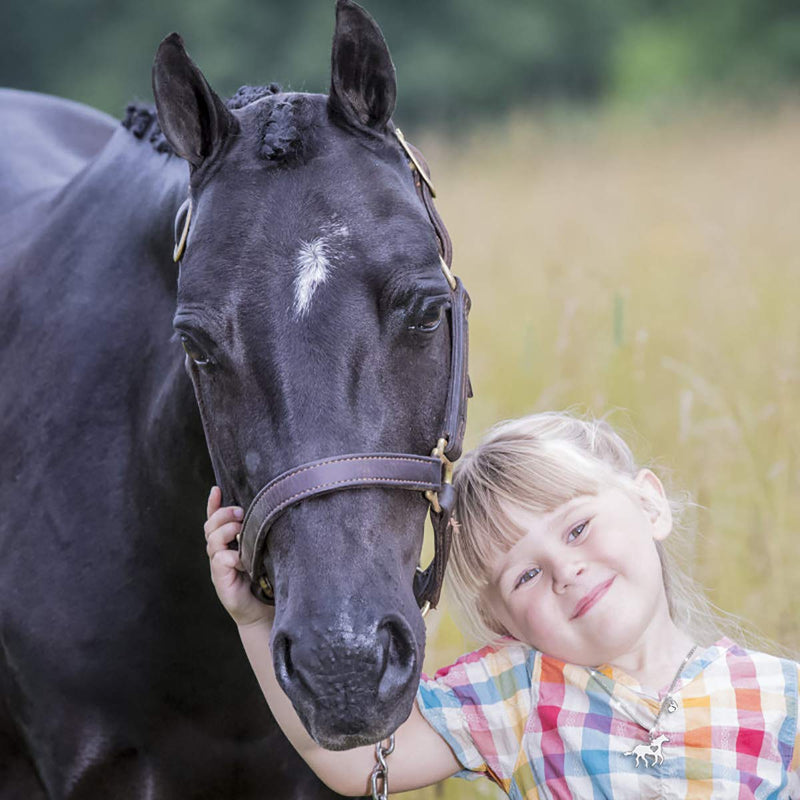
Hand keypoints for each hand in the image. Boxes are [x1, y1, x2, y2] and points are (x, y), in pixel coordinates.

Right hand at [205, 486, 273, 627]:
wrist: (263, 610)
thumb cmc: (265, 578)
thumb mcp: (262, 550)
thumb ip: (257, 534)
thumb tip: (268, 510)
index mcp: (227, 543)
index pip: (214, 519)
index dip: (213, 504)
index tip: (216, 488)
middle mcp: (219, 553)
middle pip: (210, 526)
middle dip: (223, 514)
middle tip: (240, 512)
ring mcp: (217, 566)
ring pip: (213, 540)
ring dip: (226, 530)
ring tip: (240, 529)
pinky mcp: (220, 580)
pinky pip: (221, 559)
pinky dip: (233, 555)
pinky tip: (244, 559)